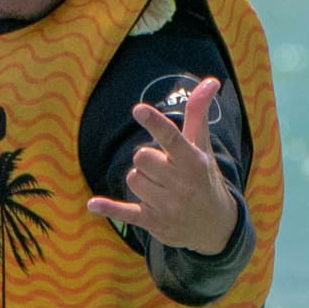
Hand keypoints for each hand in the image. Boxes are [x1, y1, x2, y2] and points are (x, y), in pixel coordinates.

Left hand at [85, 75, 242, 255]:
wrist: (215, 226)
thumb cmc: (205, 178)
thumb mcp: (202, 148)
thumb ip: (198, 114)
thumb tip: (211, 81)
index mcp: (194, 162)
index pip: (171, 139)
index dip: (154, 123)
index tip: (139, 110)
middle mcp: (181, 184)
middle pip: (141, 157)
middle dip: (147, 160)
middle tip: (163, 169)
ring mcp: (167, 205)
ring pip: (132, 179)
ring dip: (141, 180)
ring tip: (161, 188)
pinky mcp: (153, 222)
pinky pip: (125, 212)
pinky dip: (109, 208)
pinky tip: (93, 205)